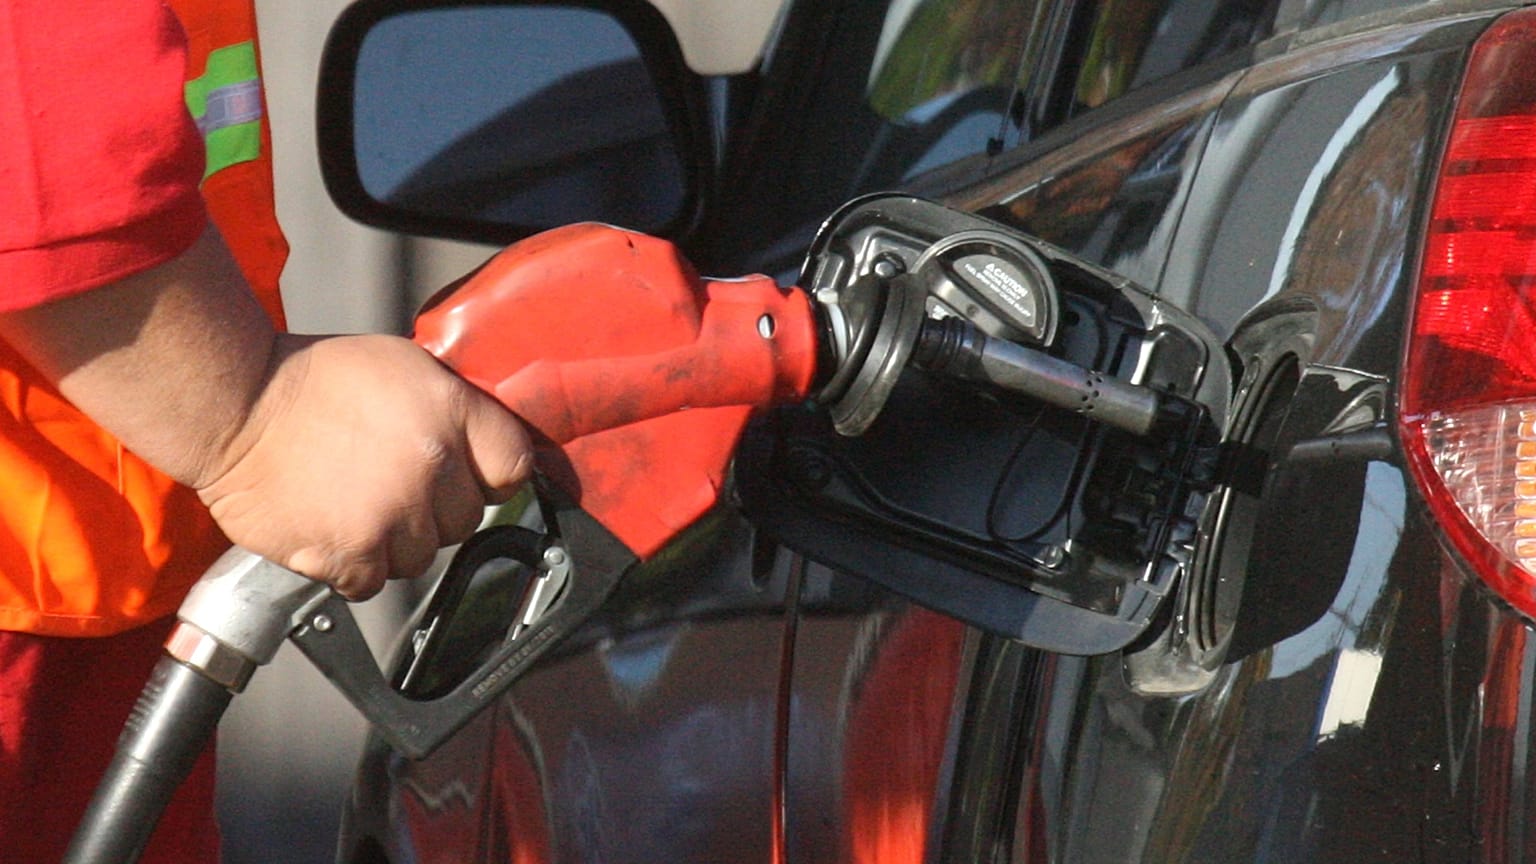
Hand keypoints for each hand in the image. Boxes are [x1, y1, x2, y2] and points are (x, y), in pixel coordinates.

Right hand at [196, 333, 532, 598]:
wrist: (235, 405)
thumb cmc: (314, 380)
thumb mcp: (405, 365)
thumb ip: (455, 407)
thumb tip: (485, 444)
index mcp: (451, 412)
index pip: (513, 467)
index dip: (491, 475)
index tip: (470, 476)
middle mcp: (430, 466)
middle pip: (466, 520)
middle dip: (435, 508)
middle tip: (392, 482)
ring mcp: (391, 514)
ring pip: (420, 557)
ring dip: (393, 541)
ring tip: (355, 502)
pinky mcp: (349, 553)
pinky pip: (373, 583)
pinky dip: (353, 567)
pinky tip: (333, 529)